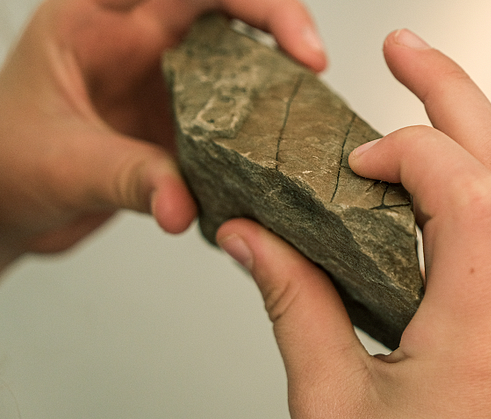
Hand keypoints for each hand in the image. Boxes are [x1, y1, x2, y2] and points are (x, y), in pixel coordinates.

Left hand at [0, 0, 325, 270]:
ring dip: (275, 85)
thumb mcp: (62, 165)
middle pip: (227, 12)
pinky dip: (258, 136)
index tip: (290, 41)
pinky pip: (232, 118)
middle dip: (280, 30)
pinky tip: (274, 159)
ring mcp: (164, 84)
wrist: (3, 209)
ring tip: (305, 115)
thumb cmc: (5, 164)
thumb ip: (127, 178)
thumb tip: (183, 202)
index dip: (250, 2)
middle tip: (313, 69)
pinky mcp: (179, 125)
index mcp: (99, 20)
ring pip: (238, 63)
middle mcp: (140, 43)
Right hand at [216, 29, 490, 417]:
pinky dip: (461, 201)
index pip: (473, 195)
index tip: (358, 159)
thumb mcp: (329, 407)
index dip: (414, 150)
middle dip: (455, 97)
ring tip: (407, 109)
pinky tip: (418, 194)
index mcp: (483, 344)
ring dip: (462, 144)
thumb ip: (294, 306)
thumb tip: (251, 236)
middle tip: (404, 51)